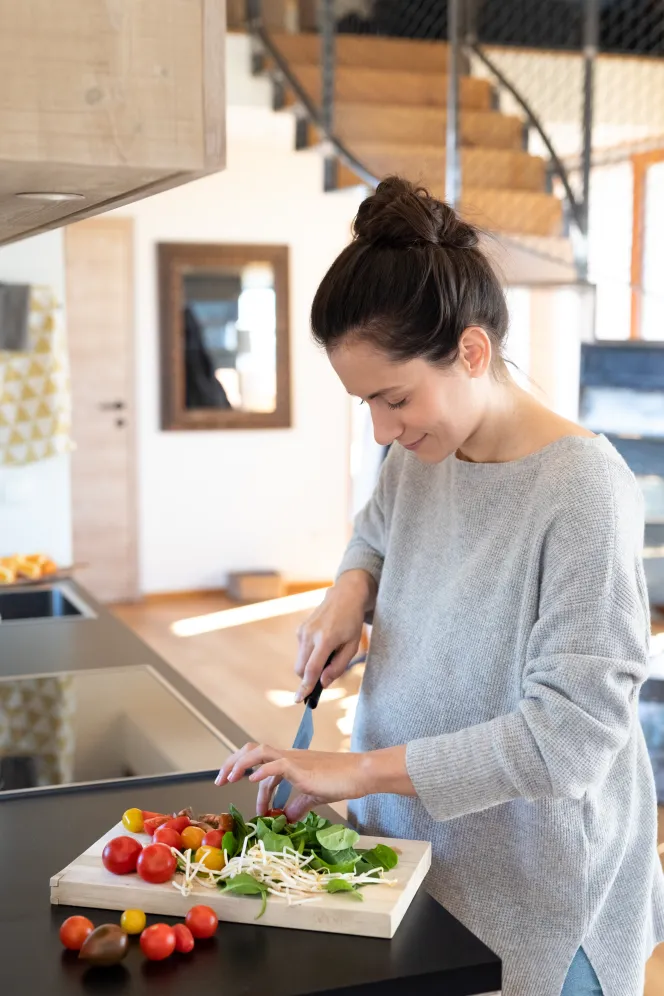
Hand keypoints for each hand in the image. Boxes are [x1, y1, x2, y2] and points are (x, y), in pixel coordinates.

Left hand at [214, 741, 413, 822]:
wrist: (359, 773)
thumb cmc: (340, 781)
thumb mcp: (313, 796)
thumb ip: (298, 805)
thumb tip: (287, 818)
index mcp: (289, 762)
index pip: (260, 765)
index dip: (250, 783)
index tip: (251, 806)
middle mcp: (287, 757)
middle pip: (251, 750)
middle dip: (232, 763)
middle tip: (220, 781)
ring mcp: (293, 760)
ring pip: (259, 752)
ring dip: (239, 764)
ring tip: (228, 778)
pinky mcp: (301, 768)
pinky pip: (277, 764)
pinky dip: (262, 771)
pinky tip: (253, 780)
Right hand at [295, 570, 375, 701]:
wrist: (344, 596)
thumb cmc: (351, 622)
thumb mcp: (352, 646)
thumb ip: (338, 666)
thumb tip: (323, 683)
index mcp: (326, 639)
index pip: (311, 669)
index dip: (306, 687)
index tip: (299, 699)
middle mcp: (310, 634)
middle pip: (301, 668)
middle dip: (308, 678)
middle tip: (323, 677)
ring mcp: (303, 631)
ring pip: (300, 661)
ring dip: (310, 666)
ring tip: (329, 653)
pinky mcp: (300, 629)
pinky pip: (301, 651)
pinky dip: (309, 655)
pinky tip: (323, 644)